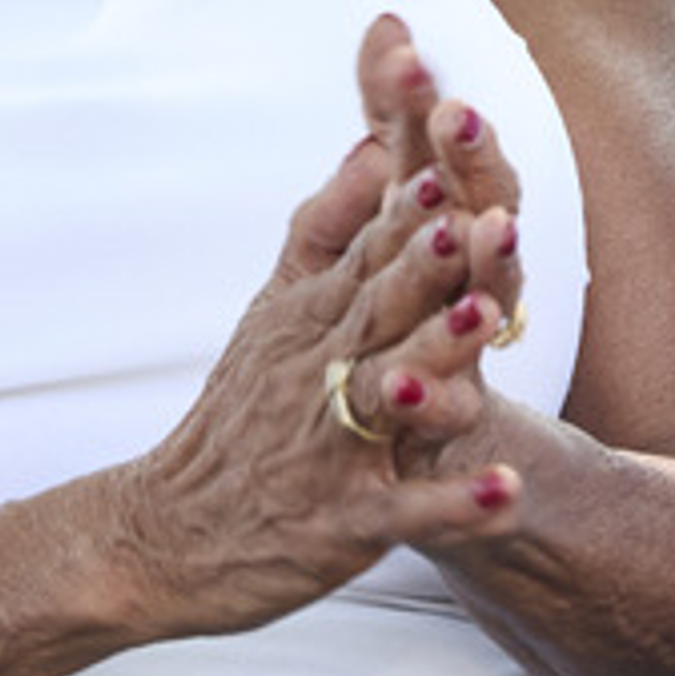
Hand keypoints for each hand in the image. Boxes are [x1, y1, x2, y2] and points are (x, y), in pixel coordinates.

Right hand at [107, 19, 531, 633]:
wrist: (169, 532)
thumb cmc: (240, 414)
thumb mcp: (275, 310)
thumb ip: (327, 227)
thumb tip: (373, 143)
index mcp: (312, 318)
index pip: (366, 251)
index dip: (407, 208)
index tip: (443, 153)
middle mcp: (323, 373)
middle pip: (377, 308)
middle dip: (421, 263)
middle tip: (467, 219)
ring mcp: (335, 448)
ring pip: (390, 396)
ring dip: (438, 356)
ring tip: (488, 319)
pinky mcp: (349, 523)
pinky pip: (408, 513)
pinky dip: (455, 504)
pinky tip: (505, 492)